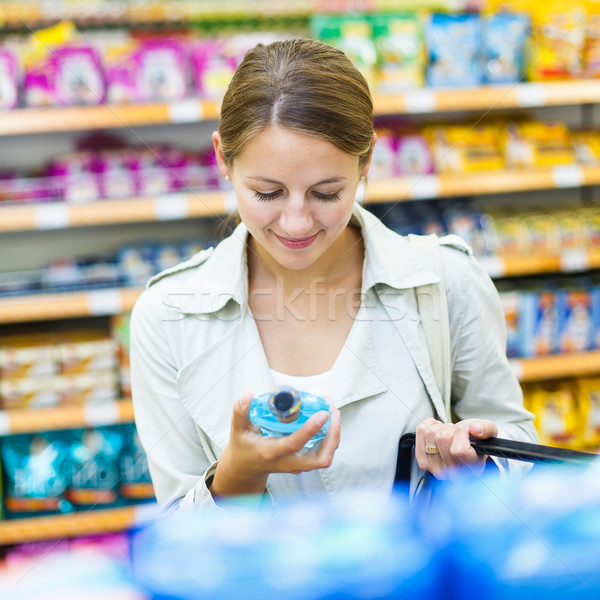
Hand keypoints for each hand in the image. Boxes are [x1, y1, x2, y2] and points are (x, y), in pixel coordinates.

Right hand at [210, 391, 340, 497]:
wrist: (245, 468)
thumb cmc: (243, 446)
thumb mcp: (238, 429)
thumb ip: (240, 411)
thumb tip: (248, 394)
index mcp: (271, 452)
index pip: (294, 444)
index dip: (310, 429)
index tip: (323, 413)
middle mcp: (287, 462)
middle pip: (320, 459)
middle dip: (333, 436)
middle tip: (333, 412)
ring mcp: (297, 466)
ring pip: (325, 458)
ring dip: (334, 436)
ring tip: (333, 413)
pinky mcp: (303, 464)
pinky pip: (322, 454)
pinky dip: (330, 438)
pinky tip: (328, 420)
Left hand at [415, 417, 497, 480]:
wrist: (463, 447)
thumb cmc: (475, 441)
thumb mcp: (488, 432)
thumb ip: (486, 429)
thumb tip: (475, 429)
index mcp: (472, 469)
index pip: (458, 449)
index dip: (462, 434)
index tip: (467, 433)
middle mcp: (453, 474)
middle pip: (442, 437)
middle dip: (451, 429)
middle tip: (457, 434)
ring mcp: (435, 469)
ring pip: (430, 433)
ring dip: (440, 428)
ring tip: (448, 434)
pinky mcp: (422, 461)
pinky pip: (420, 431)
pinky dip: (429, 425)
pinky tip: (438, 432)